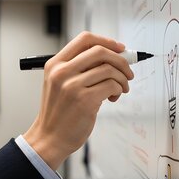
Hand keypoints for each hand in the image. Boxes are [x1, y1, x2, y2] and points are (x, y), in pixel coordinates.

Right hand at [23, 31, 133, 169]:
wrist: (50, 138)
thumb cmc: (59, 113)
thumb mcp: (59, 84)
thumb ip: (79, 68)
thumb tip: (113, 56)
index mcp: (55, 64)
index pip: (84, 40)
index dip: (106, 41)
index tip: (119, 48)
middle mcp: (62, 72)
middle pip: (100, 52)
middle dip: (121, 60)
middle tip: (128, 72)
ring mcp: (73, 86)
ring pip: (110, 69)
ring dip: (122, 79)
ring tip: (120, 89)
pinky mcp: (85, 100)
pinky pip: (112, 85)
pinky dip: (118, 90)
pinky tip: (113, 98)